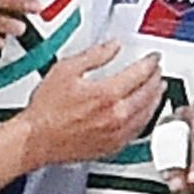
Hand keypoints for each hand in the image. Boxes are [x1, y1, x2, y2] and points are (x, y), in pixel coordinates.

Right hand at [18, 39, 164, 167]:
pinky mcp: (113, 146)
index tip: (153, 58)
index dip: (150, 62)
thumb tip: (112, 46)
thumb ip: (93, 55)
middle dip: (156, 78)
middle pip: (148, 93)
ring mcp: (117, 133)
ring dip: (156, 99)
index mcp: (107, 94)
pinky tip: (144, 113)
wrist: (36, 139)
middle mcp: (117, 115)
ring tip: (158, 89)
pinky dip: (146, 119)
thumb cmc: (46, 110)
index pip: (140, 73)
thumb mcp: (65, 70)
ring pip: (147, 113)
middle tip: (157, 71)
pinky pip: (138, 131)